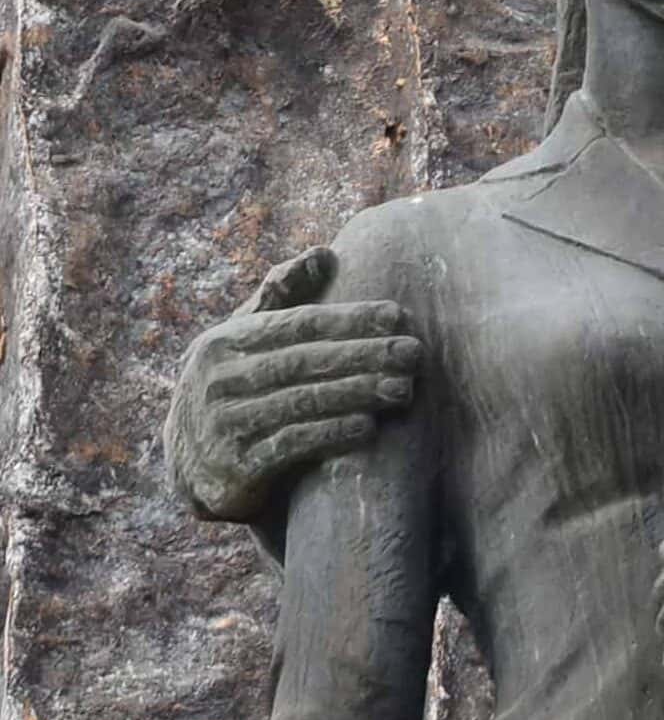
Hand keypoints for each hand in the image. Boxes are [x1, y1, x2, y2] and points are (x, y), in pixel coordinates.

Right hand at [168, 246, 422, 522]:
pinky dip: (330, 433)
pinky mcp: (234, 466)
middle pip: (303, 361)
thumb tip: (325, 254)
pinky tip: (368, 426)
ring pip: (299, 402)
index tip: (398, 316)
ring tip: (402, 389)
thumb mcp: (243, 341)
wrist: (194, 464)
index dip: (350, 319)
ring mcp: (223, 423)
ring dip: (356, 394)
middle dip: (363, 355)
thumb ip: (281, 298)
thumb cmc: (236, 388)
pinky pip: (289, 445)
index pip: (297, 324)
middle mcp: (218, 379)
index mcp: (223, 342)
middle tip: (414, 353)